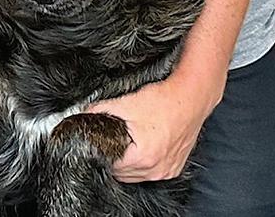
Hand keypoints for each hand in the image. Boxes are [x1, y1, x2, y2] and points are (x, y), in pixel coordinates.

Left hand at [85, 72, 220, 181]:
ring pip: (137, 175)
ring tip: (124, 143)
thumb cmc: (163, 101)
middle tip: (108, 140)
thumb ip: (100, 110)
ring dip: (128, 163)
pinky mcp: (174, 168)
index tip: (97, 142)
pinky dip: (142, 163)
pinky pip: (151, 172)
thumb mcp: (125, 103)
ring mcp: (167, 171)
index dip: (101, 153)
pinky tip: (139, 148)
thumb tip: (84, 114)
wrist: (190, 99)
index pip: (111, 166)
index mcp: (143, 157)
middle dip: (113, 158)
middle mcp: (156, 170)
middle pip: (123, 173)